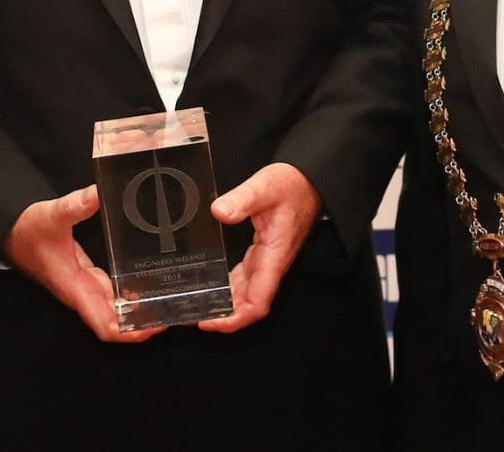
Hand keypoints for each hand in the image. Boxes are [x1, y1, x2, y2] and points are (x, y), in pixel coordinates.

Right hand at [4, 185, 162, 343]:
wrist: (11, 234)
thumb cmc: (28, 230)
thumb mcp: (52, 214)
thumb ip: (75, 205)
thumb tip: (97, 193)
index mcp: (75, 288)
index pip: (105, 325)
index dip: (130, 333)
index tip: (155, 327)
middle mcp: (82, 294)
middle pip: (115, 323)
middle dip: (143, 325)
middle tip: (173, 313)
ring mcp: (84, 288)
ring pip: (115, 311)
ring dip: (138, 313)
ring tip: (168, 303)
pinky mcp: (86, 278)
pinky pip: (111, 295)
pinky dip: (129, 297)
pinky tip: (148, 286)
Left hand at [199, 162, 319, 332]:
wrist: (310, 181)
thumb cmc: (293, 186)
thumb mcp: (264, 187)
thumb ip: (242, 199)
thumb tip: (219, 211)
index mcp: (273, 257)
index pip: (257, 303)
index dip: (234, 319)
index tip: (209, 322)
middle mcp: (271, 265)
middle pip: (250, 304)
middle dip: (224, 317)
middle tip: (194, 316)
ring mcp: (268, 261)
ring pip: (248, 294)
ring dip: (227, 305)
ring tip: (199, 305)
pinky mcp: (264, 253)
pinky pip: (247, 280)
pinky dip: (231, 288)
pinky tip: (215, 285)